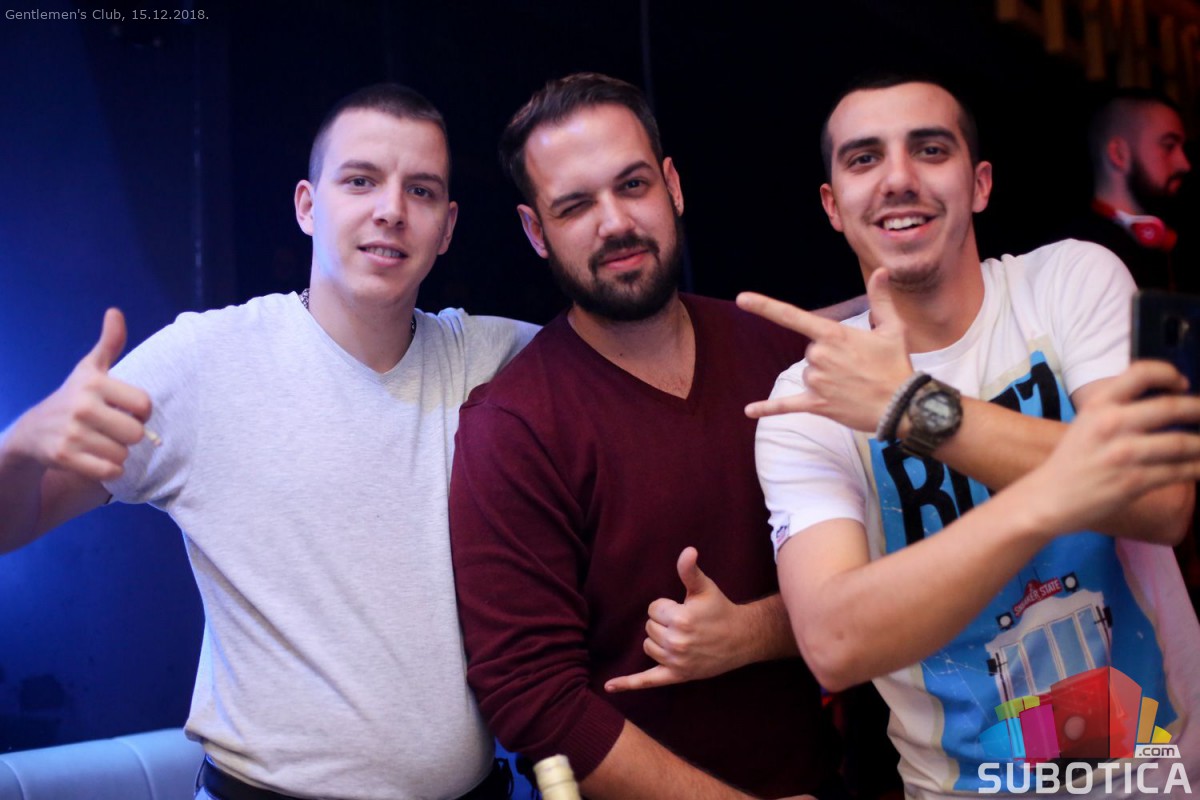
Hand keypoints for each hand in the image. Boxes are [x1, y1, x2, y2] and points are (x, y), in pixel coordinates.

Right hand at [11, 308, 151, 480]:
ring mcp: (72, 433)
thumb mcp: (89, 369)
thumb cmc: (74, 398)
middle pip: (136, 434)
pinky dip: (109, 470)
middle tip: (111, 430)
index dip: (141, 412)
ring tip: (98, 442)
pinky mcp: (65, 457)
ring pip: (123, 454)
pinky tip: (95, 459)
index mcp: (94, 383)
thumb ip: (109, 343)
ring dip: (117, 453)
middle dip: (129, 436)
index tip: (126, 410)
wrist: (33, 431)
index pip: (144, 405)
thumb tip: (115, 312)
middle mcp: (82, 406)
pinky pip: (110, 471)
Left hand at [605, 547, 746, 692]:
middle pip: (649, 627)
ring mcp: (676, 662)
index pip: (653, 609)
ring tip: (681, 637)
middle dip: (663, 623)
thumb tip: (688, 550)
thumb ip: (690, 570)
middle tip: (686, 623)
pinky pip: (648, 681)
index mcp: (680, 619)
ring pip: (648, 646)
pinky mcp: (677, 676)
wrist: (741, 639)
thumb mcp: (704, 588)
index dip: (667, 607)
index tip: (685, 609)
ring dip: (658, 641)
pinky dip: (628, 684)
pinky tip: (609, 686)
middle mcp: (677, 642)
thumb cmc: (720, 610)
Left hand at [737, 270, 912, 431]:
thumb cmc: (896, 365)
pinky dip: (767, 409)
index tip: (741, 299)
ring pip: (807, 374)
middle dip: (830, 357)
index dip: (765, 306)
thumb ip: (880, 299)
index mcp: (833, 334)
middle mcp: (819, 356)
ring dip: (825, 378)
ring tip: (852, 384)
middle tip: (857, 366)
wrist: (902, 406)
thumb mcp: (892, 328)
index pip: (792, 316)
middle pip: (811, 351)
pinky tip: (748, 411)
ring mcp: (816, 381)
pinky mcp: (816, 404)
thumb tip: (881, 271)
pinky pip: (785, 405)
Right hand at [1023, 360, 1199, 537]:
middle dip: (1199, 409)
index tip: (1182, 383)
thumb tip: (1164, 403)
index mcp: (1098, 405)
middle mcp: (1111, 424)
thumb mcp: (1086, 422)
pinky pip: (1178, 471)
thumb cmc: (1072, 460)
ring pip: (1181, 443)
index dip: (1168, 373)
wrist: (1049, 498)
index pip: (1141, 373)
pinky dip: (1197, 468)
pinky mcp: (1133, 481)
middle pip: (1170, 407)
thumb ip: (1118, 408)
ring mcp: (1123, 454)